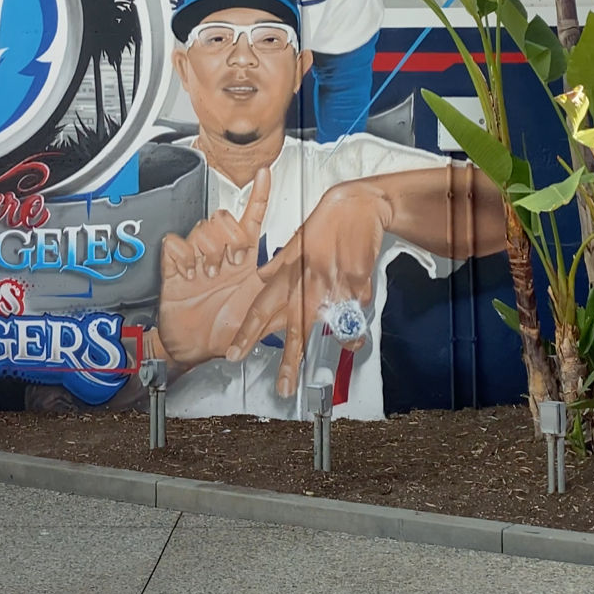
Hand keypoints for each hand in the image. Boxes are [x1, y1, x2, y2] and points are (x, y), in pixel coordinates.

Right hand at [155, 168, 272, 366]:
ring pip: (202, 228)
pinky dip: (185, 256)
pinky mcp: (174, 266)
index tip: (264, 172)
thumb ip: (287, 302)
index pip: (252, 218)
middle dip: (231, 236)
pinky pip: (176, 243)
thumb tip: (316, 297)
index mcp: (243, 259)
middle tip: (232, 263)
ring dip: (209, 250)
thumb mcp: (262, 315)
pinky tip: (191, 274)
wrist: (195, 350)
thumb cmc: (226, 330)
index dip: (258, 195)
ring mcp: (196, 258)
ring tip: (209, 273)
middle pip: (224, 218)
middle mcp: (220, 253)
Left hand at [230, 180, 391, 397]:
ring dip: (339, 341)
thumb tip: (262, 277)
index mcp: (287, 274)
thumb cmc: (325, 222)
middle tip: (283, 388)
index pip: (260, 309)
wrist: (358, 205)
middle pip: (294, 329)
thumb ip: (278, 266)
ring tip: (346, 350)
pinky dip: (357, 316)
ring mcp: (332, 284)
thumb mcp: (293, 242)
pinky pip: (356, 309)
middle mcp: (306, 283)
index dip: (246, 334)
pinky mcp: (357, 283)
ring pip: (331, 326)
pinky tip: (359, 319)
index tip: (233, 355)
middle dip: (288, 362)